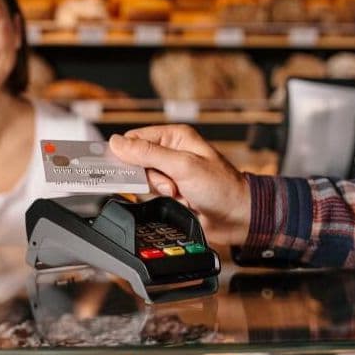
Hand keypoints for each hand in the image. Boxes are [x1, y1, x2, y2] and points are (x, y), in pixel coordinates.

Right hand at [109, 125, 250, 244]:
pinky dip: (161, 199)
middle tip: (167, 183)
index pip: (135, 139)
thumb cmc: (221, 188)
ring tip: (178, 192)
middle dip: (148, 176)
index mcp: (174, 136)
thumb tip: (117, 143)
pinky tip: (179, 200)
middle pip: (136, 161)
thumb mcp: (182, 166)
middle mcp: (171, 152)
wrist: (238, 217)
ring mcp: (171, 172)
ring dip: (157, 190)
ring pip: (143, 179)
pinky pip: (152, 193)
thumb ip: (148, 154)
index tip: (125, 169)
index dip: (127, 154)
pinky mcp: (171, 191)